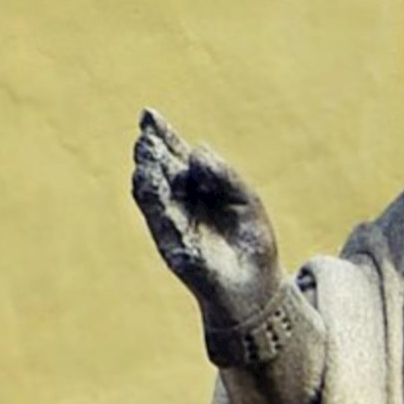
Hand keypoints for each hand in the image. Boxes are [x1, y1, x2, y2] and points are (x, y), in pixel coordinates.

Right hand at [131, 108, 280, 326]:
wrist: (259, 289)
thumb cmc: (252, 242)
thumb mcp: (247, 200)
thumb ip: (225, 175)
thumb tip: (197, 150)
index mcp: (196, 188)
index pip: (174, 157)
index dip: (161, 136)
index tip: (149, 115)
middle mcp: (179, 205)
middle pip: (159, 173)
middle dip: (150, 152)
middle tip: (145, 134)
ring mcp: (173, 227)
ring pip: (153, 196)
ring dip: (147, 174)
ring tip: (143, 152)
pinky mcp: (175, 249)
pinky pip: (161, 222)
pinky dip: (154, 202)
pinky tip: (145, 180)